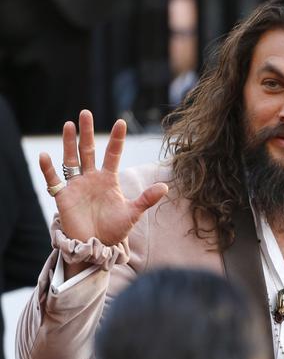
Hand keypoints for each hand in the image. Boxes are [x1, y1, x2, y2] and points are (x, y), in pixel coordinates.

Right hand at [39, 110, 167, 246]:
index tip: (121, 122)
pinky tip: (44, 156)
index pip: (112, 154)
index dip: (116, 140)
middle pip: (88, 150)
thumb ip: (146, 199)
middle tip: (86, 113)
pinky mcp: (63, 197)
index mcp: (108, 180)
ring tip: (68, 125)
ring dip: (68, 143)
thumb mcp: (132, 213)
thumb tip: (165, 186)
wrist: (97, 245)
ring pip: (71, 159)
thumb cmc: (114, 230)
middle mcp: (91, 178)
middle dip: (87, 132)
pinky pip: (53, 180)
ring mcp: (76, 186)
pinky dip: (48, 169)